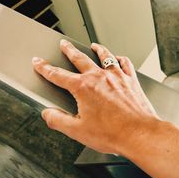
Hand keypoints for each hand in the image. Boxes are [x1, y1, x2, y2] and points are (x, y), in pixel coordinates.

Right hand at [32, 39, 159, 154]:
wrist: (139, 133)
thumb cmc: (112, 133)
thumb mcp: (77, 131)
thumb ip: (58, 120)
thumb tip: (48, 113)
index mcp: (83, 88)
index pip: (58, 75)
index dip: (45, 68)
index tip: (39, 62)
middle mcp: (99, 77)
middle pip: (80, 58)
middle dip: (69, 50)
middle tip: (64, 44)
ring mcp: (117, 77)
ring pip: (105, 56)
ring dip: (97, 49)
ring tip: (93, 45)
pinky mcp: (131, 80)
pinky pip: (125, 63)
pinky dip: (120, 59)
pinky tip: (118, 58)